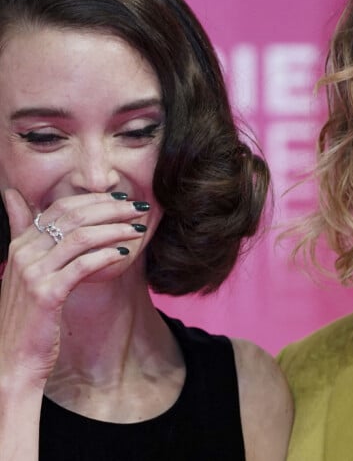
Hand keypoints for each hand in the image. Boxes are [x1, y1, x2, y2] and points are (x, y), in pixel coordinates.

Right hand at [0, 189, 147, 388]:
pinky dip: (106, 255)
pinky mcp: (45, 294)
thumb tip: (12, 194)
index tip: (122, 200)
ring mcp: (33, 273)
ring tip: (138, 230)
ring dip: (115, 229)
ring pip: (81, 237)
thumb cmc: (28, 315)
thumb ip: (23, 232)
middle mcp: (24, 253)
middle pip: (74, 217)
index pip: (61, 207)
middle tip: (138, 209)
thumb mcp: (24, 271)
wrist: (12, 360)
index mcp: (20, 243)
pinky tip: (124, 254)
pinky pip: (82, 265)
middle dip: (111, 209)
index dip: (95, 200)